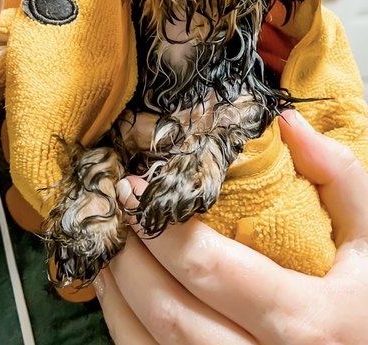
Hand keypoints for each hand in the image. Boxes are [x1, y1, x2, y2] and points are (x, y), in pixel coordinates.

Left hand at [95, 109, 367, 344]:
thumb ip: (339, 178)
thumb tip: (289, 125)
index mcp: (307, 322)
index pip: (209, 269)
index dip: (162, 228)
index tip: (136, 191)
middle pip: (170, 312)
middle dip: (130, 256)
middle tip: (115, 211)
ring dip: (119, 293)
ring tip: (109, 244)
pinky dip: (125, 328)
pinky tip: (121, 295)